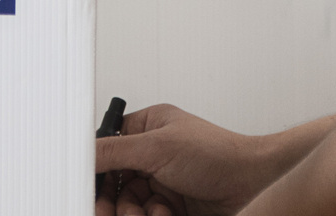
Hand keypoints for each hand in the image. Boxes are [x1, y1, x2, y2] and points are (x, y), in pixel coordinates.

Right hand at [96, 105, 321, 215]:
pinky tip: (166, 214)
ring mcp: (163, 182)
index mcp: (147, 129)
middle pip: (113, 183)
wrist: (255, 184)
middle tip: (112, 209)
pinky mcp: (172, 206)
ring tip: (147, 211)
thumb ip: (113, 150)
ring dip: (133, 211)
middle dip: (114, 198)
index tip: (86, 185)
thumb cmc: (219, 153)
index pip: (105, 149)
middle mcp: (153, 155)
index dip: (95, 170)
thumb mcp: (157, 147)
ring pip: (127, 204)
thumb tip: (80, 152)